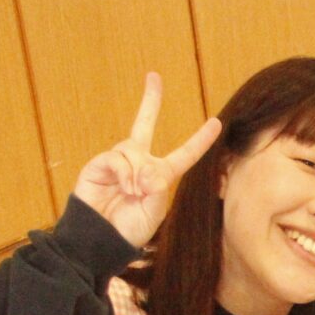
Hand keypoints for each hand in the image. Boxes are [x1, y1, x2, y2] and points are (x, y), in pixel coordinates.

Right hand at [71, 73, 220, 248]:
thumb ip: (157, 189)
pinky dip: (123, 173)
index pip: (185, 154)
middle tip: (153, 77)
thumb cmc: (130, 230)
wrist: (101, 238)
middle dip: (150, 100)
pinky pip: (117, 158)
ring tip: (132, 193)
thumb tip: (146, 169)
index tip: (216, 123)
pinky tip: (123, 188)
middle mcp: (139, 163)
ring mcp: (119, 161)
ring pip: (133, 150)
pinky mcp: (99, 164)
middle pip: (144, 123)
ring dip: (136, 174)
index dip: (200, 140)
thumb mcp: (154, 212)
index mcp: (160, 176)